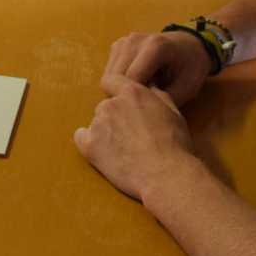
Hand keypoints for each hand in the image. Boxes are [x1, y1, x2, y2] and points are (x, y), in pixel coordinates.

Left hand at [74, 73, 199, 201]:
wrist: (165, 174)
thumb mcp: (173, 112)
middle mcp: (111, 104)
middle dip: (115, 117)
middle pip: (106, 106)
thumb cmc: (175, 145)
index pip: (111, 81)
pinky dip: (90, 143)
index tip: (123, 105)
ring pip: (97, 123)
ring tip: (124, 150)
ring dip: (106, 132)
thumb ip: (157, 95)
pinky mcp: (90, 145)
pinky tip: (104, 153)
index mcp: (132, 92)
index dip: (115, 92)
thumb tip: (150, 87)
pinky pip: (81, 138)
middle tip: (131, 136)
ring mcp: (98, 124)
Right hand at [105, 29, 211, 105]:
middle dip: (126, 95)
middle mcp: (135, 40)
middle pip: (115, 77)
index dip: (136, 100)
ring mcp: (124, 41)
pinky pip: (109, 70)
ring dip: (120, 89)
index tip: (148, 110)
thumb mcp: (186, 88)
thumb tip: (138, 114)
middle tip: (144, 106)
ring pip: (109, 75)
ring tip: (142, 94)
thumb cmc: (192, 68)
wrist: (191, 46)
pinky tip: (137, 85)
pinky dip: (119, 82)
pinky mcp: (118, 45)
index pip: (130, 80)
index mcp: (155, 47)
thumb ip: (161, 101)